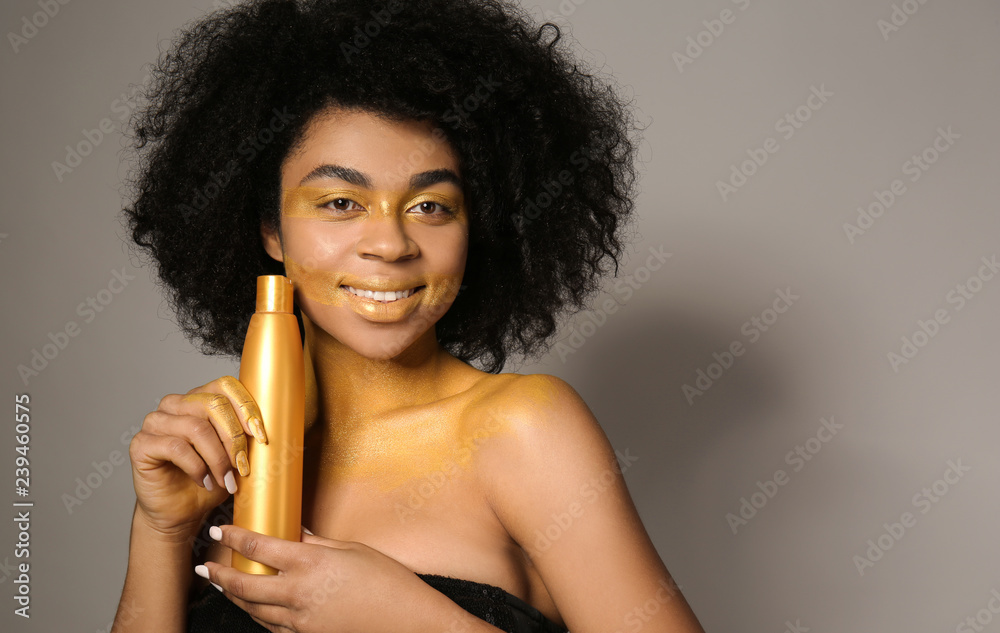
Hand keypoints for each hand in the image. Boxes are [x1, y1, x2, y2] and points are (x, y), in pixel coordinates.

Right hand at [128, 376, 267, 539]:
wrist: (181, 513)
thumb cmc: (211, 481)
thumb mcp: (238, 455)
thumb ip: (249, 434)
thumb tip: (281, 422)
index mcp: (199, 399)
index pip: (225, 386)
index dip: (247, 408)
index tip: (261, 437)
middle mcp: (175, 404)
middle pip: (213, 405)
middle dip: (234, 439)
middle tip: (243, 468)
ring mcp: (155, 422)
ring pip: (197, 427)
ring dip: (217, 458)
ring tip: (225, 480)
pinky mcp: (141, 444)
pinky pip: (176, 447)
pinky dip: (197, 467)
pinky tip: (204, 481)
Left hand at [197, 524, 452, 632]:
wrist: (407, 621)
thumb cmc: (387, 581)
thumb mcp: (352, 551)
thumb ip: (317, 543)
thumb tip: (294, 533)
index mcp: (311, 563)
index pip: (259, 548)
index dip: (234, 538)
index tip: (220, 531)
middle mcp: (299, 592)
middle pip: (245, 584)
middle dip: (221, 573)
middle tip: (207, 563)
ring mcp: (300, 619)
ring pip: (253, 608)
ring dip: (234, 595)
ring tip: (222, 583)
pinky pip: (272, 625)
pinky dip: (257, 614)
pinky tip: (254, 607)